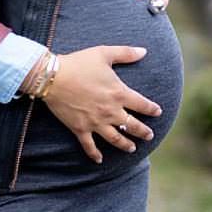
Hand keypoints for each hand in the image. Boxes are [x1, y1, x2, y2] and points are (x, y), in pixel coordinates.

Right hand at [41, 46, 162, 163]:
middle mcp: (110, 111)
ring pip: (115, 138)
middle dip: (143, 131)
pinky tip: (99, 160)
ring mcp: (95, 122)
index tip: (158, 112)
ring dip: (125, 145)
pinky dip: (94, 154)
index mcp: (119, 93)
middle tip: (150, 136)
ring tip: (132, 148)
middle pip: (132, 125)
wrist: (53, 78)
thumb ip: (126, 53)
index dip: (151, 109)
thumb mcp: (105, 53)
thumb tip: (145, 51)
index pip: (142, 104)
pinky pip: (89, 145)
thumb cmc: (79, 63)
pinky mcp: (80, 128)